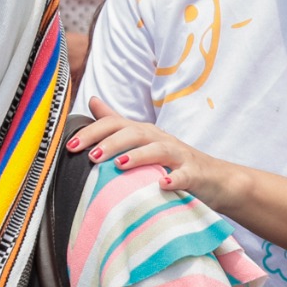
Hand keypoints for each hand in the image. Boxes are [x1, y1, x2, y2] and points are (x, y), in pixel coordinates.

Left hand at [68, 97, 236, 206]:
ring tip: (119, 166)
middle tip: (89, 156)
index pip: (116, 125)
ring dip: (138, 156)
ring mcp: (179, 156)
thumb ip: (117, 122)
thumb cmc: (173, 161)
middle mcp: (160, 139)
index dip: (93, 132)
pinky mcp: (195, 174)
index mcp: (144, 133)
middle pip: (134, 134)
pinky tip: (163, 185)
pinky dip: (175, 179)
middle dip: (110, 143)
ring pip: (158, 150)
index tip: (70, 146)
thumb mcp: (143, 141)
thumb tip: (93, 101)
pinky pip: (185, 175)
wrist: (216, 179)